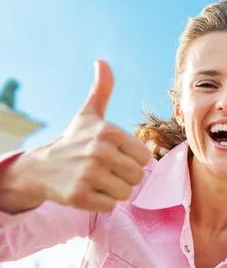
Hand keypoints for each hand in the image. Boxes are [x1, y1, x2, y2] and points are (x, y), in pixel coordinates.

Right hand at [13, 60, 150, 212]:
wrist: (40, 167)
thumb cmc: (73, 139)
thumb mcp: (88, 113)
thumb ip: (101, 89)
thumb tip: (101, 61)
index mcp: (109, 132)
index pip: (145, 158)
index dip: (133, 160)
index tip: (117, 156)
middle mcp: (100, 152)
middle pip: (137, 177)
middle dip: (125, 177)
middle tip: (107, 170)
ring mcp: (89, 175)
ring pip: (126, 193)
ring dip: (115, 190)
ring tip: (98, 180)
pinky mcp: (80, 197)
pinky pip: (110, 206)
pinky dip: (102, 202)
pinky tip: (89, 191)